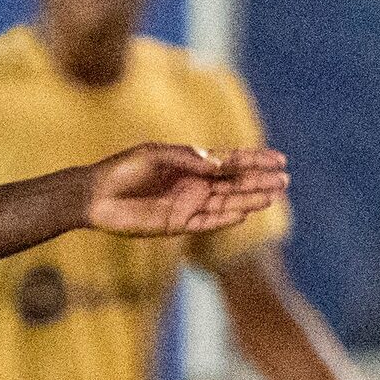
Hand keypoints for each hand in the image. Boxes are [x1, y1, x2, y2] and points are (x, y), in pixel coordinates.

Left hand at [83, 144, 289, 235]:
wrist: (94, 195)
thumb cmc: (122, 169)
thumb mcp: (156, 154)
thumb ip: (189, 158)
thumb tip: (221, 163)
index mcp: (191, 164)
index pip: (231, 162)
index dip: (255, 160)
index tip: (280, 159)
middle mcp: (194, 185)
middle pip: (234, 184)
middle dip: (259, 181)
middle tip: (285, 180)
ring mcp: (187, 205)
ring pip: (225, 203)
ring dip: (249, 199)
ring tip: (272, 195)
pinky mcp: (176, 224)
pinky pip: (206, 222)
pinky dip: (224, 218)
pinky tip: (244, 212)